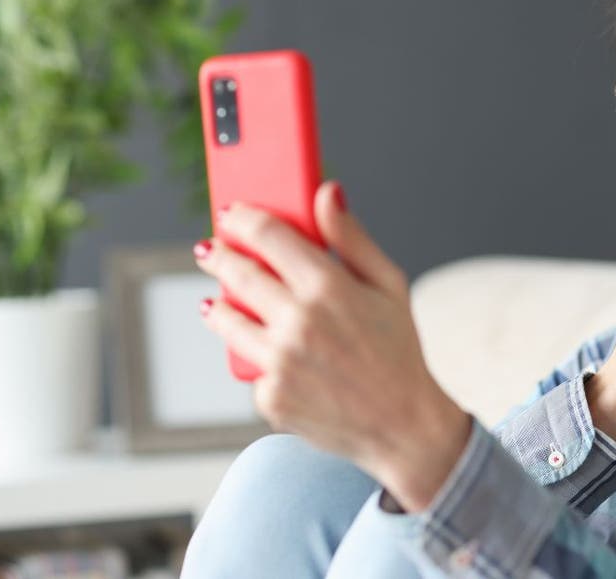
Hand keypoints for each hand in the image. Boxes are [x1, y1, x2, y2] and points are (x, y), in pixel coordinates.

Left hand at [194, 181, 470, 510]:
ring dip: (220, 305)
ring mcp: (280, 363)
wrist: (405, 426)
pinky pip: (250, 366)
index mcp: (329, 288)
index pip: (269, 235)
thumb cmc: (399, 350)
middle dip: (218, 256)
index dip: (244, 218)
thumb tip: (328, 190)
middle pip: (238, 273)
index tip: (231, 213)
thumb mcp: (389, 285)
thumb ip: (351, 237)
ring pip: (227, 321)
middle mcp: (298, 323)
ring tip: (219, 300)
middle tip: (210, 250)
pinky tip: (272, 354)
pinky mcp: (270, 397)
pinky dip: (257, 356)